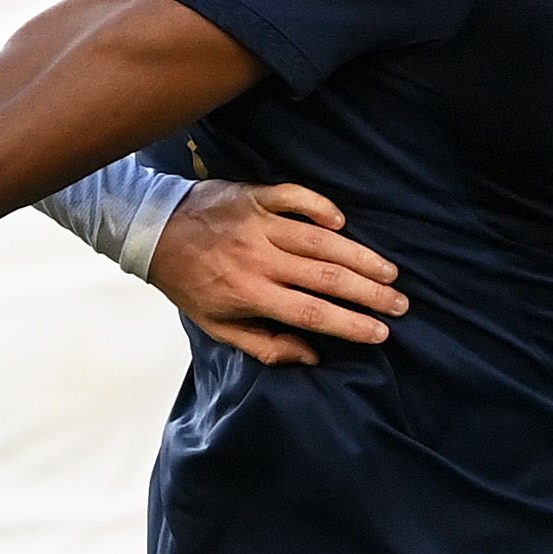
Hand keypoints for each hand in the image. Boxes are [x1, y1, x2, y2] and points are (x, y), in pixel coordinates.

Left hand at [148, 180, 403, 367]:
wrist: (152, 232)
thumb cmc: (189, 283)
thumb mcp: (216, 325)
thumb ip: (264, 345)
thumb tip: (312, 356)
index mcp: (249, 294)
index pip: (311, 312)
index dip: (349, 324)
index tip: (381, 332)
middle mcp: (258, 259)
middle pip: (325, 277)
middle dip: (369, 293)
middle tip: (400, 304)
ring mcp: (258, 225)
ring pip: (320, 240)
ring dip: (359, 256)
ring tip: (389, 273)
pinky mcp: (254, 196)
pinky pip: (296, 198)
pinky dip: (321, 208)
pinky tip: (343, 224)